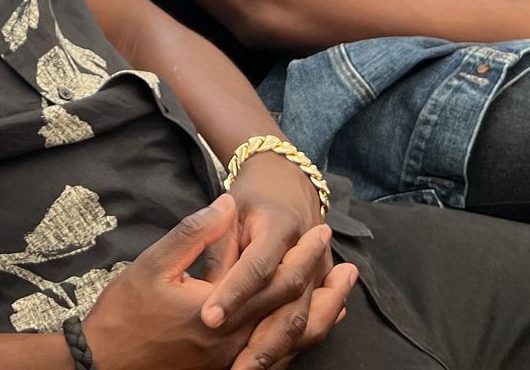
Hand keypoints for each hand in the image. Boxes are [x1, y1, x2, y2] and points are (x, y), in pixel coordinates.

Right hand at [82, 196, 351, 369]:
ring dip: (321, 318)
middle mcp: (236, 342)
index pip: (276, 280)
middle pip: (295, 315)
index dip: (304, 254)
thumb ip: (195, 234)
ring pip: (292, 344)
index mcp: (221, 312)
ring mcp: (233, 362)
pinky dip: (299, 342)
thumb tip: (227, 205)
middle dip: (325, 288)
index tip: (321, 230)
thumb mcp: (153, 263)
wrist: (105, 363)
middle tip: (347, 266)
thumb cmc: (125, 312)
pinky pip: (276, 360)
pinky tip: (307, 328)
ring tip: (341, 298)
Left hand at [209, 154, 355, 369]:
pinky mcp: (321, 287)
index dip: (234, 293)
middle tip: (234, 369)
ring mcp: (320, 274)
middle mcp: (307, 254)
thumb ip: (218, 246)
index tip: (208, 317)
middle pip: (290, 307)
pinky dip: (290, 348)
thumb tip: (207, 288)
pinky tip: (267, 364)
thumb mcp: (230, 210)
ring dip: (278, 353)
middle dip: (262, 343)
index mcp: (280, 226)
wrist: (289, 179)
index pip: (258, 266)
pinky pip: (311, 325)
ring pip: (304, 324)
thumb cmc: (252, 196)